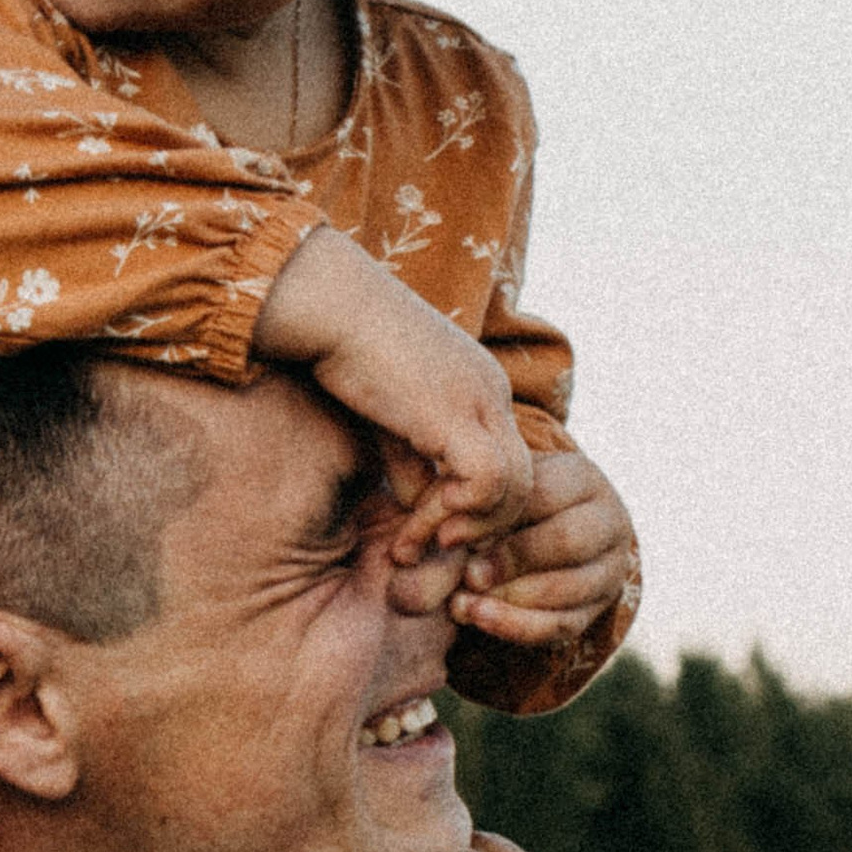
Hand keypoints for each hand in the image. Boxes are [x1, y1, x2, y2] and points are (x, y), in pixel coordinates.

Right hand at [254, 226, 530, 548]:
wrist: (327, 302)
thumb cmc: (342, 351)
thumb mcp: (387, 420)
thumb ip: (413, 465)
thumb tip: (424, 513)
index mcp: (481, 390)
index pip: (504, 467)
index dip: (473, 510)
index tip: (425, 532)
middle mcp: (493, 393)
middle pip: (524, 483)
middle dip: (481, 528)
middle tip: (432, 550)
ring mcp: (481, 400)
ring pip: (516, 488)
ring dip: (467, 528)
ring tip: (417, 543)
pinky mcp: (457, 411)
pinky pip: (487, 481)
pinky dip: (462, 510)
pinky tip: (423, 516)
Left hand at [452, 447, 638, 648]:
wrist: (540, 533)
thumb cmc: (506, 503)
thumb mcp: (493, 489)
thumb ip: (468, 498)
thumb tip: (442, 522)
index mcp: (582, 478)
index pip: (543, 494)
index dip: (492, 518)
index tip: (447, 537)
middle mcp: (608, 521)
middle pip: (567, 541)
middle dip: (511, 560)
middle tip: (467, 574)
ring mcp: (609, 568)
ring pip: (570, 588)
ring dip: (512, 599)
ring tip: (463, 602)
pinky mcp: (596, 608)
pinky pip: (563, 625)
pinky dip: (517, 626)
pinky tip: (479, 618)